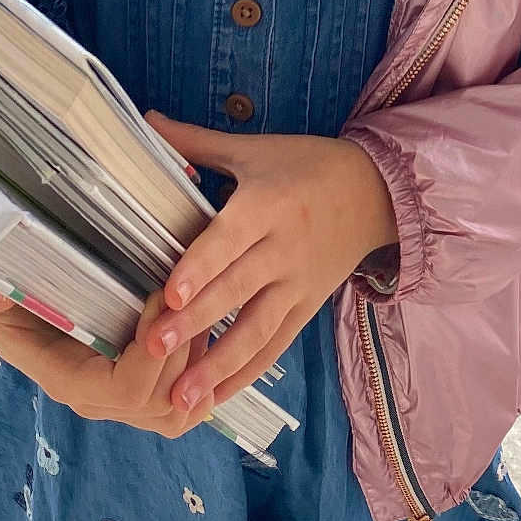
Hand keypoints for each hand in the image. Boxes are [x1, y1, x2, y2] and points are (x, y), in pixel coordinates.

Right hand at [0, 229, 216, 436]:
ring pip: (178, 410)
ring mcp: (118, 397)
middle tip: (185, 300)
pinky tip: (201, 333)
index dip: (153, 350)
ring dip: (197, 363)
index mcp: (68, 380)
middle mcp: (96, 398)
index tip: (157, 297)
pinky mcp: (136, 385)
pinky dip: (199, 376)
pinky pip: (180, 403)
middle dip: (183, 351)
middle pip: (162, 402)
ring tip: (196, 312)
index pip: (126, 390)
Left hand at [140, 113, 398, 412]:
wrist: (376, 190)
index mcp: (267, 205)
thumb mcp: (254, 150)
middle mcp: (283, 248)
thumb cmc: (305, 166)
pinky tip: (215, 398)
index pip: (230, 240)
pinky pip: (277, 346)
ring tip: (182, 397)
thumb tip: (145, 121)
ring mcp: (298, 283)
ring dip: (219, 365)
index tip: (171, 295)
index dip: (201, 267)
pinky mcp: (309, 307)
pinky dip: (247, 373)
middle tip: (155, 349)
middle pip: (237, 290)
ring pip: (258, 329)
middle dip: (197, 323)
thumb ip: (196, 143)